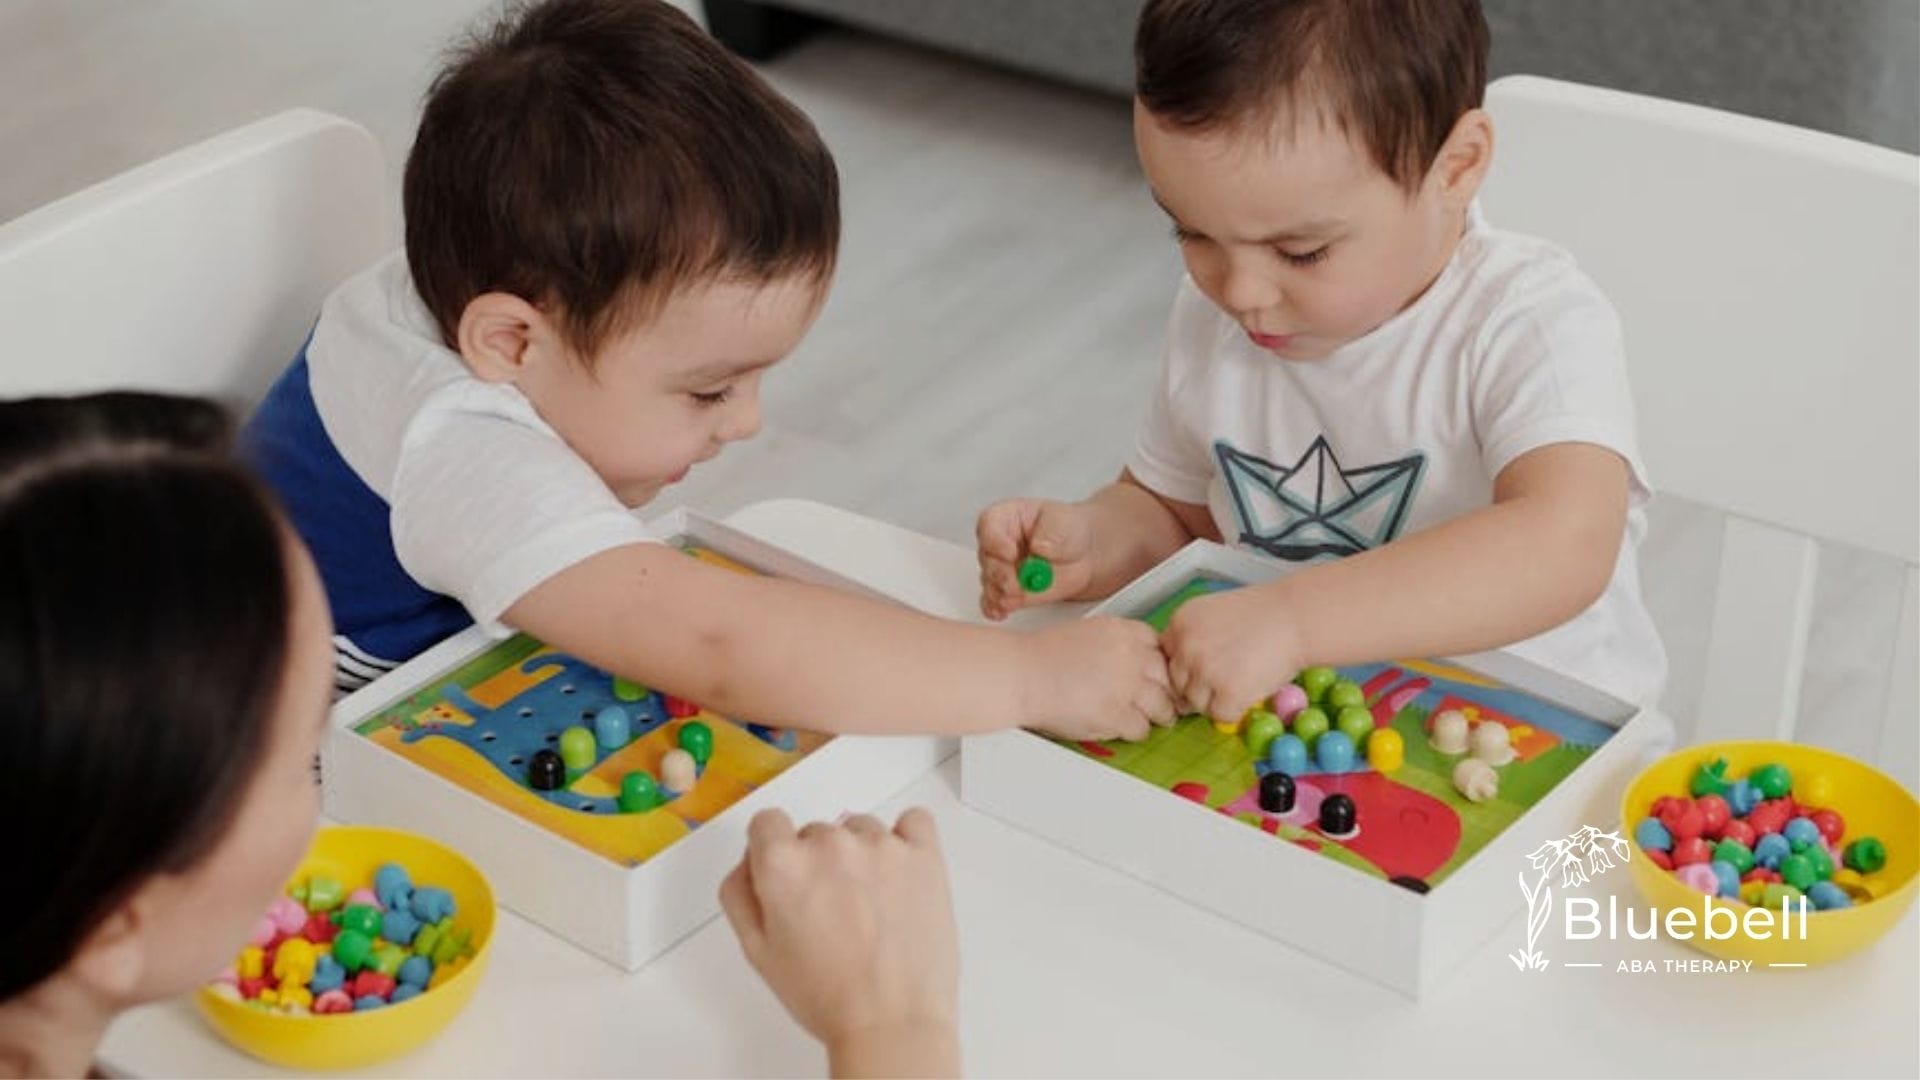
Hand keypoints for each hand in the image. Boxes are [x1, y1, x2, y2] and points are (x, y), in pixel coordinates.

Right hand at [719, 808, 960, 1077]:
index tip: (787, 873)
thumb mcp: (758, 952)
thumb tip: (750, 862)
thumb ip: (740, 894)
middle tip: (831, 912)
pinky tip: (900, 873)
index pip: (767, 823)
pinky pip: (914, 821)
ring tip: (869, 908)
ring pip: (860, 828)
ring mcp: (881, 845)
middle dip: (818, 864)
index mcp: (783, 865)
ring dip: (861, 857)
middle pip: (815, 832)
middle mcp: (830, 845)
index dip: (773, 852)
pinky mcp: (923, 854)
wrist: (892, 1023)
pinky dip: (907, 840)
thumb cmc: (830, 996)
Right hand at [975, 498, 1098, 619]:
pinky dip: (996, 608)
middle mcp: (997, 544)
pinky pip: (991, 603)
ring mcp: (1000, 570)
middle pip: (987, 559)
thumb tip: (1040, 547)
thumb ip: (1052, 534)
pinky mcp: (1005, 592)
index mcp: (1006, 518)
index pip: (988, 525)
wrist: (1080, 554)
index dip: (996, 542)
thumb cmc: (1066, 531)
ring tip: (1022, 592)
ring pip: (989, 584)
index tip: (1011, 554)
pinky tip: (1005, 610)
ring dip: (1003, 593)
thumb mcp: (1065, 522)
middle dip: (1001, 574)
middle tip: (1019, 581)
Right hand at [1020, 616, 1175, 740]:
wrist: (1019, 674)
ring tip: (1143, 717)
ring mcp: (1126, 685)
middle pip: (1168, 677)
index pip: (1161, 646)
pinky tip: (1118, 725)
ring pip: (1162, 706)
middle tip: (1158, 701)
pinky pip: (1141, 729)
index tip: (1156, 675)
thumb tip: (1140, 663)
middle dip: (1164, 691)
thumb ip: (1117, 645)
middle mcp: (1130, 655)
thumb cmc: (1042, 657)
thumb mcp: (1087, 633)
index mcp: (1122, 630)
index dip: (1159, 664)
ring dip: (1155, 715)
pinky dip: (1131, 731)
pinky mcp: (1117, 714)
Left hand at [1160, 582, 1304, 725]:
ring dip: (1217, 700)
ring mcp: (1204, 670)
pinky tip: (1251, 688)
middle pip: (1178, 685)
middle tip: (1231, 675)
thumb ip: (1192, 640)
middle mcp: (1185, 646)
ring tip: (1244, 678)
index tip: (1212, 665)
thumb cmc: (1264, 615)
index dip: (1189, 668)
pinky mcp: (1227, 692)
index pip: (1167, 660)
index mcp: (1180, 623)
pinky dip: (1237, 709)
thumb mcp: (1214, 614)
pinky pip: (1220, 715)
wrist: (1298, 617)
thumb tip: (1183, 680)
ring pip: (1196, 704)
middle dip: (1201, 686)